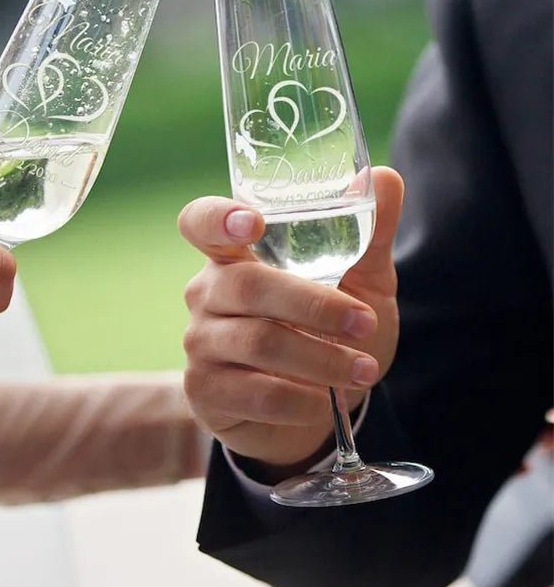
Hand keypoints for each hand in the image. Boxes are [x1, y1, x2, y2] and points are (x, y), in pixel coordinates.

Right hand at [178, 168, 403, 475]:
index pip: (200, 222)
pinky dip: (302, 400)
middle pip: (247, 285)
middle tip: (364, 323)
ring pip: (258, 342)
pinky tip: (325, 402)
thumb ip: (369, 233)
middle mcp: (207, 292)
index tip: (254, 224)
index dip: (218, 218)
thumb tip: (386, 178)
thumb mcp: (359, 280)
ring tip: (364, 369)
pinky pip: (256, 393)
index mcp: (233, 254)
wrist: (311, 408)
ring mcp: (200, 343)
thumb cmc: (328, 331)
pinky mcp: (205, 391)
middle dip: (314, 305)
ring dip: (320, 358)